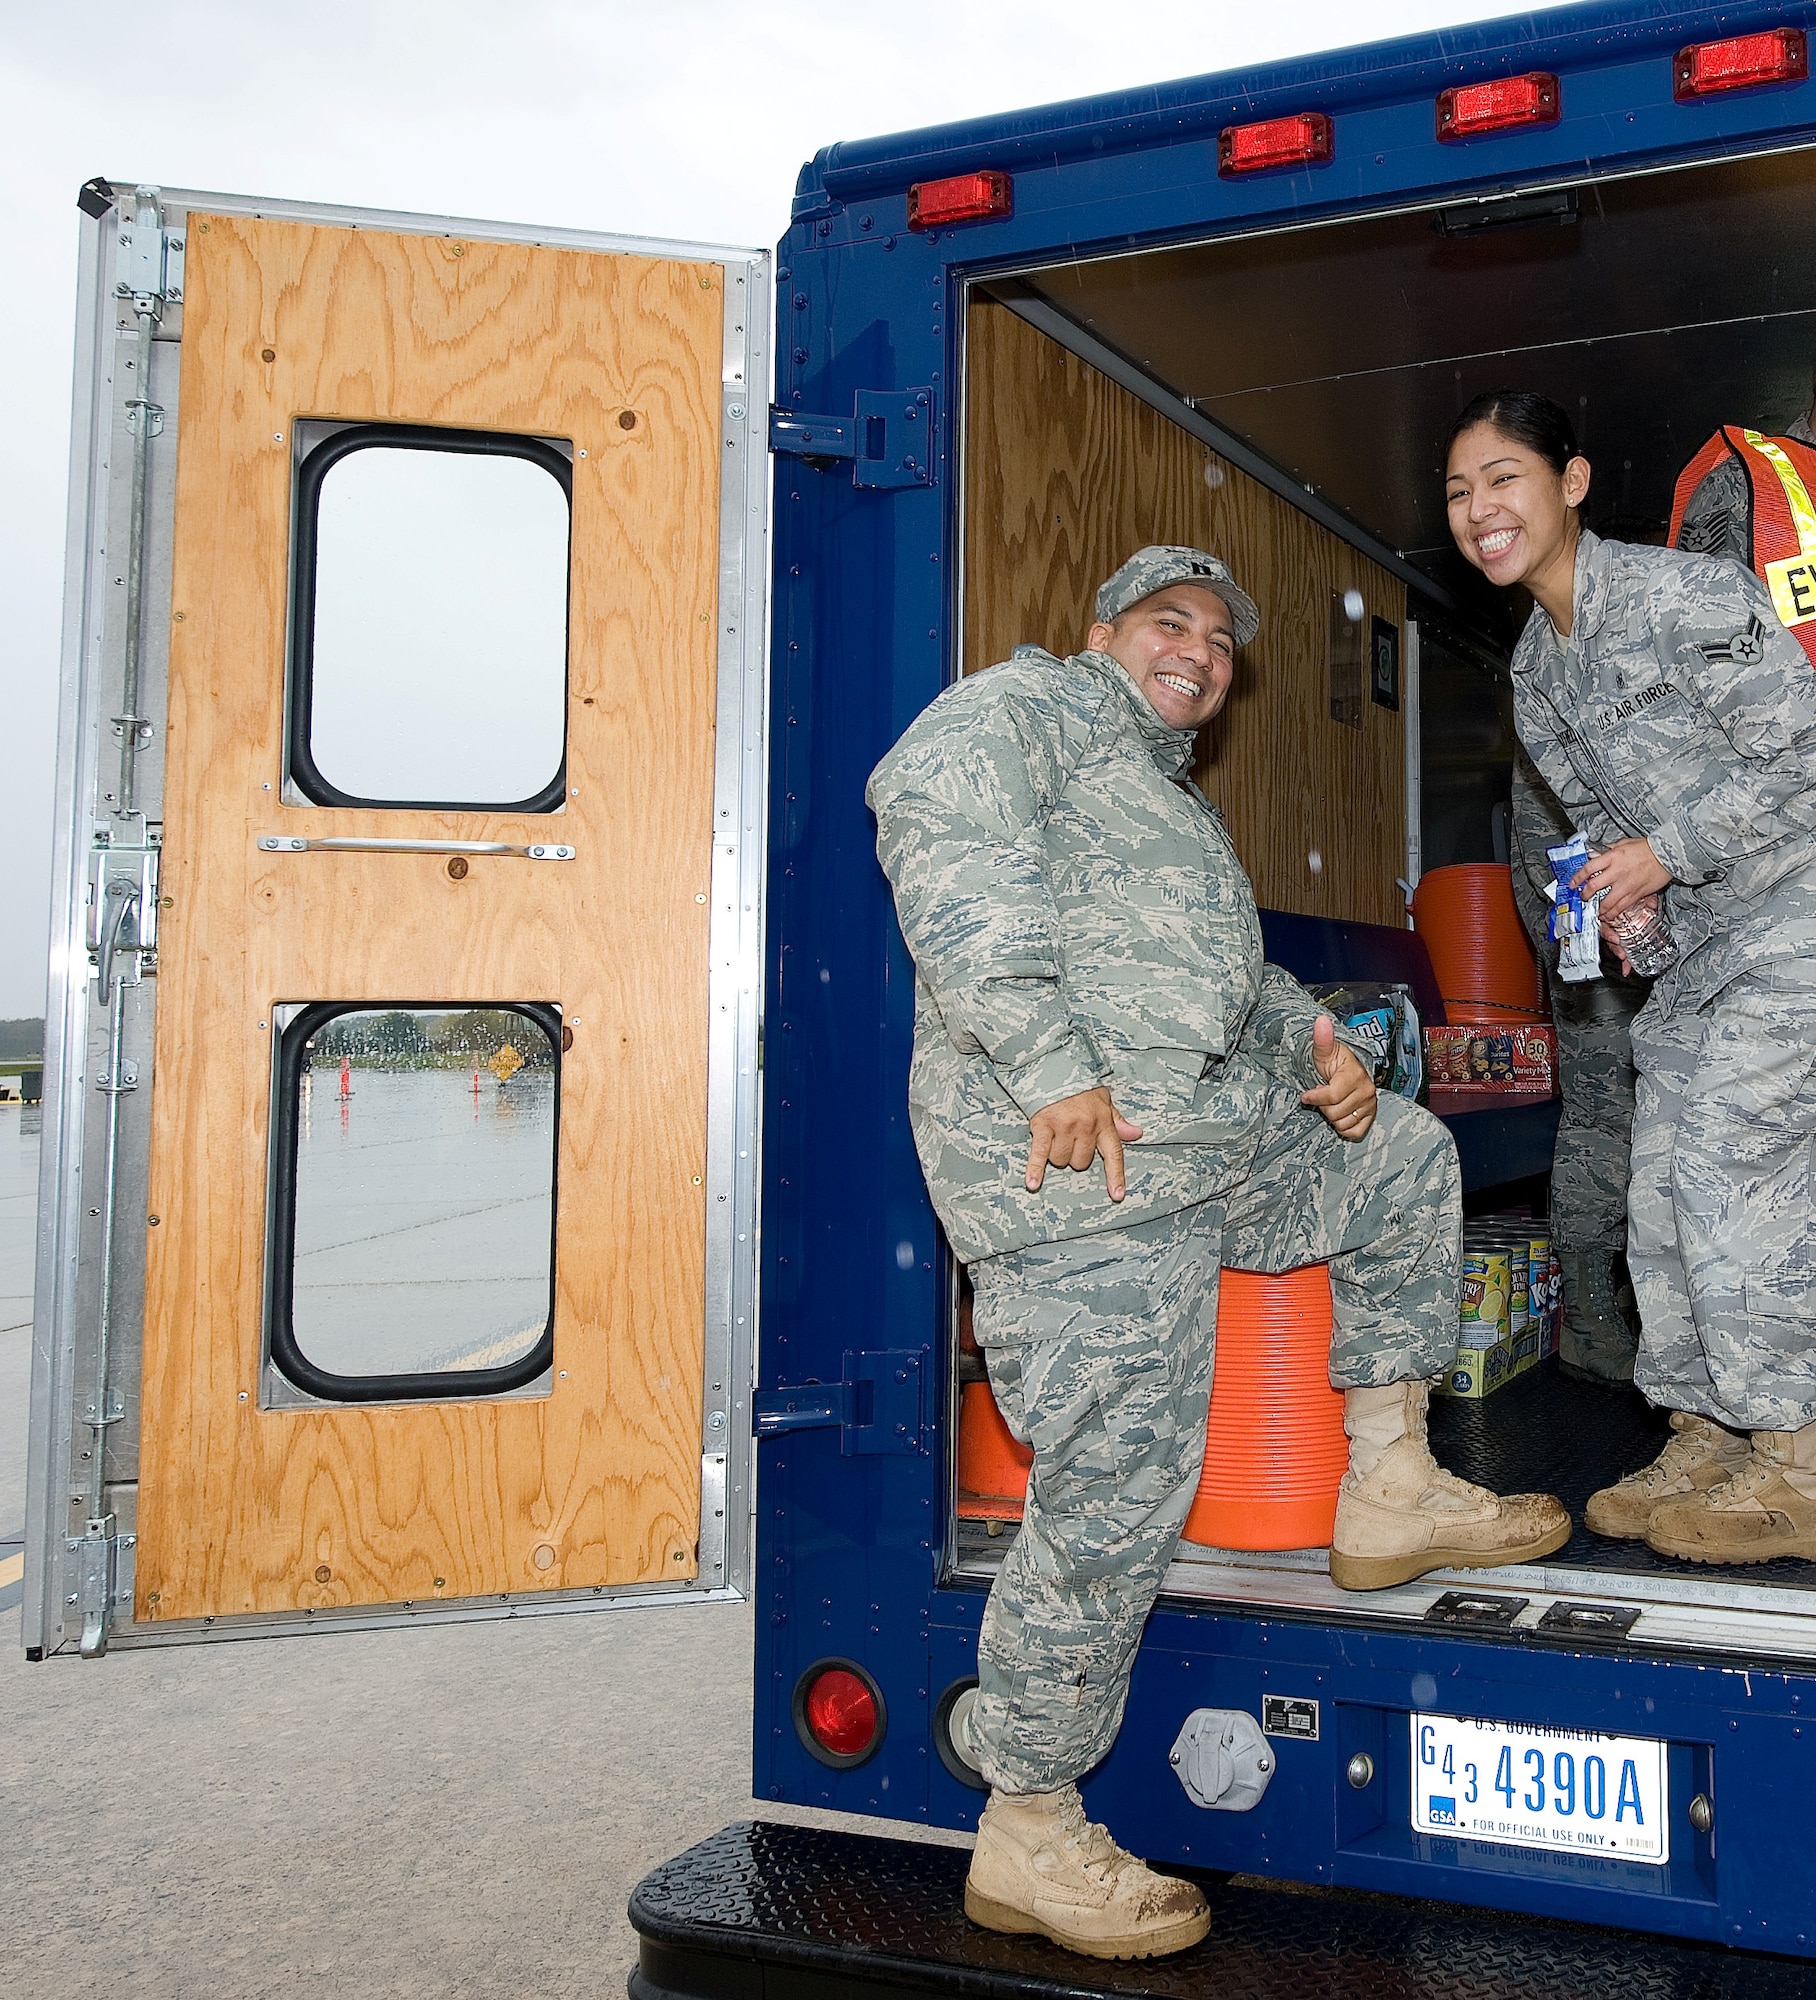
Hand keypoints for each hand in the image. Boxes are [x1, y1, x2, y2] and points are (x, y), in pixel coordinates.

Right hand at [1024, 1086, 1143, 1200]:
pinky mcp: (1043, 1126)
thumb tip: (1136, 1134)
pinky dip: (1035, 1169)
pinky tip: (1033, 1182)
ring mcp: (1063, 1127)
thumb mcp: (1104, 1100)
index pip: (1113, 1154)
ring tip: (1056, 1137)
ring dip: (1057, 1155)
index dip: (1115, 1176)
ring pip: (1061, 1160)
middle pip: (1081, 1162)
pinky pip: (1040, 1153)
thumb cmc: (1079, 1087)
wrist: (1054, 1068)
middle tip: (1070, 1139)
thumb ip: (1118, 1121)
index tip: (1117, 1194)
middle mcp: (1085, 1126)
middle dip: (1075, 1156)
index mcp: (1102, 1122)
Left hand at [1300, 1014, 1376, 1140]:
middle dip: (1324, 1106)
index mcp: (1355, 1075)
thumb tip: (1321, 1021)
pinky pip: (1354, 1132)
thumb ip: (1322, 1038)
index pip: (1331, 1097)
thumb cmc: (1333, 1062)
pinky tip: (1340, 1114)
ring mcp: (1370, 1105)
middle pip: (1335, 1113)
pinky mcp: (1370, 1117)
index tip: (1307, 1094)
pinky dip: (1344, 1127)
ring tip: (1332, 1103)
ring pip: (1343, 1123)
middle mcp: (1367, 1091)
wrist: (1346, 1071)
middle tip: (1323, 1095)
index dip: (1314, 1097)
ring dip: (1332, 1116)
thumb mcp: (1323, 1051)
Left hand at [1569, 837, 1669, 920]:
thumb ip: (1610, 850)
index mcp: (1613, 857)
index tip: (1573, 883)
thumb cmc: (1649, 847)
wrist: (1668, 854)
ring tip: (1596, 912)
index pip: (1588, 868)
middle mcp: (1617, 872)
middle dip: (1585, 895)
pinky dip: (1613, 913)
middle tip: (1583, 897)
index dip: (1577, 877)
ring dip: (1599, 909)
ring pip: (1607, 901)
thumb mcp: (1625, 843)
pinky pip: (1622, 906)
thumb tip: (1598, 853)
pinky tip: (1609, 915)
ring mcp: (1627, 884)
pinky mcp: (1637, 893)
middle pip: (1593, 886)